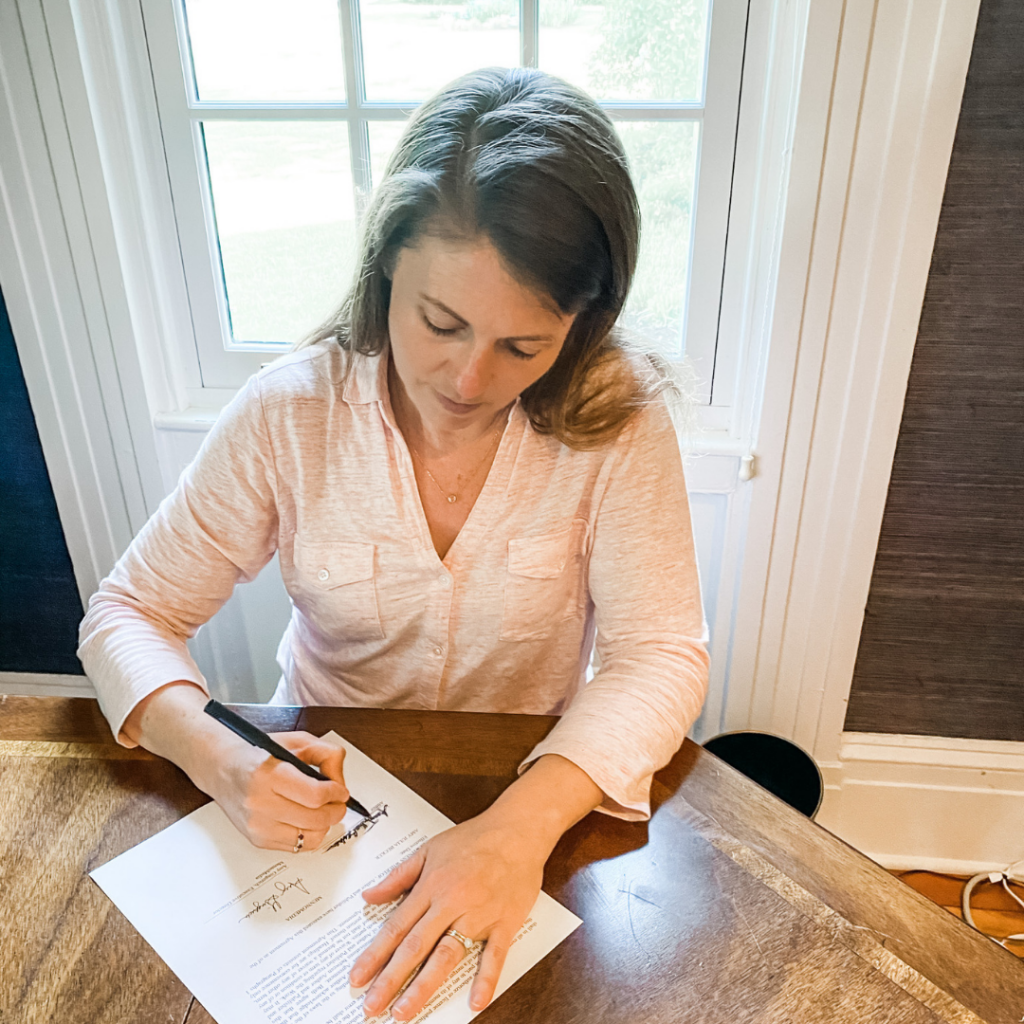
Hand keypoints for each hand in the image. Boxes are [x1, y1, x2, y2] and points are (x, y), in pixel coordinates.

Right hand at [207, 730, 351, 851]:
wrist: (224, 769)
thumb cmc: (259, 754)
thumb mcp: (295, 741)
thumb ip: (325, 753)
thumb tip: (340, 780)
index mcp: (268, 774)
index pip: (314, 795)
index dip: (335, 793)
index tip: (341, 790)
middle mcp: (260, 803)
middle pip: (315, 819)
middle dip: (336, 810)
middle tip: (339, 802)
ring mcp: (258, 825)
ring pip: (309, 837)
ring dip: (325, 825)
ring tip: (324, 811)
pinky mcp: (258, 840)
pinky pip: (297, 846)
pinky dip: (310, 834)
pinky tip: (309, 819)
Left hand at [350, 810, 547, 1019]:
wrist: (517, 831)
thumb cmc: (474, 839)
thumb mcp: (429, 849)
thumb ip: (398, 876)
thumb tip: (369, 896)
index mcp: (431, 886)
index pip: (397, 927)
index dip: (375, 955)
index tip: (357, 978)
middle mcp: (452, 903)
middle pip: (416, 947)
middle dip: (391, 979)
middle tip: (372, 1007)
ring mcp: (479, 915)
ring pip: (447, 955)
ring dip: (424, 986)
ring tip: (404, 1011)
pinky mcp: (505, 923)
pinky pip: (495, 955)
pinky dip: (486, 979)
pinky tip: (474, 1001)